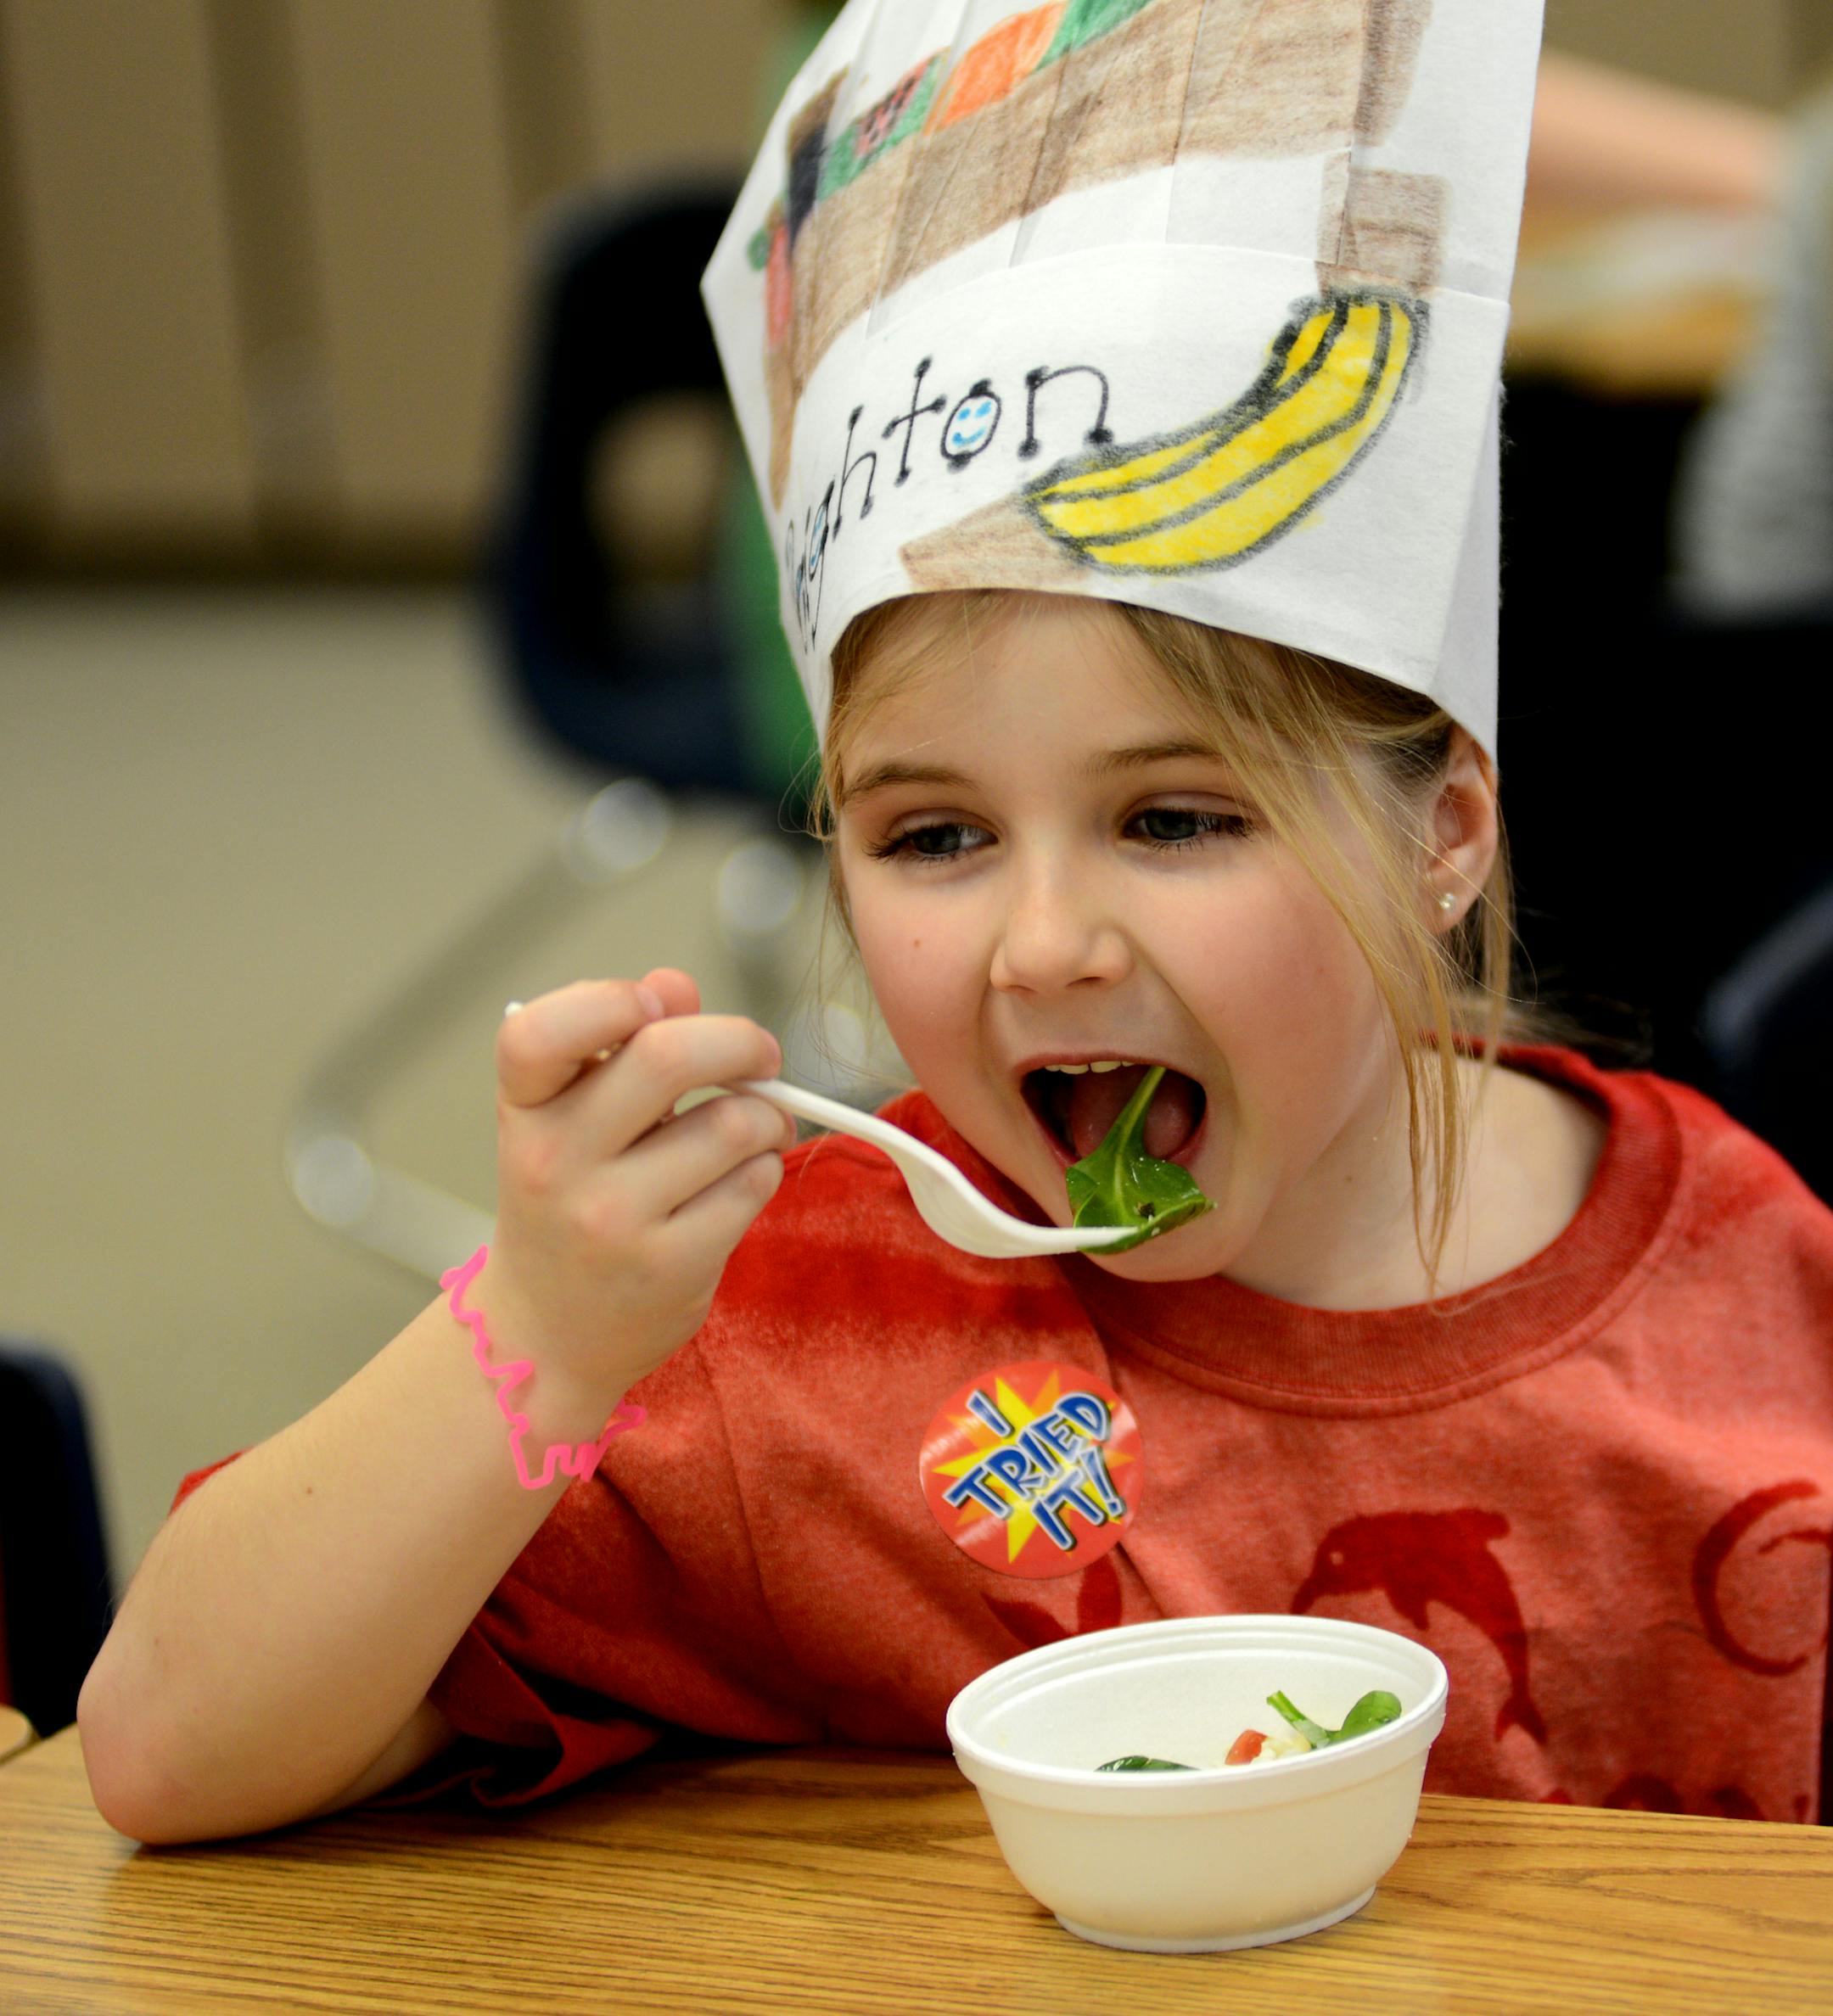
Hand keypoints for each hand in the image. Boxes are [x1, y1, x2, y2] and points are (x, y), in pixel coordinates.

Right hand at [476, 969, 796, 1417]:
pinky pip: (754, 1184)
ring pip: (733, 1123)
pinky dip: (765, 1169)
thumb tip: (676, 985)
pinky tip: (738, 1182)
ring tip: (750, 1133)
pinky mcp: (669, 1266)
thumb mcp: (571, 1120)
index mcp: (524, 1111)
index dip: (608, 1000)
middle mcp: (556, 1163)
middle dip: (740, 1042)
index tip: (657, 1007)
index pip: (538, 1032)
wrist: (547, 1335)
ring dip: (765, 1118)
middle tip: (760, 1057)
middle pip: (668, 1056)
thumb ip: (621, 1046)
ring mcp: (611, 1220)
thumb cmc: (569, 1204)